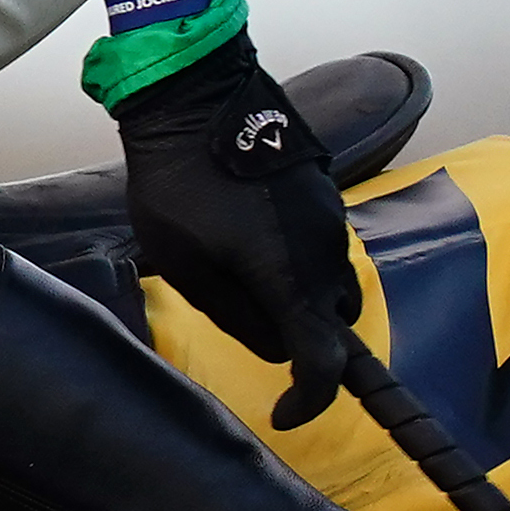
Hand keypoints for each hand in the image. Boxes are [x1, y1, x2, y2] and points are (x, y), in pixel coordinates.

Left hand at [114, 35, 362, 425]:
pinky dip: (299, 261)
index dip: (310, 400)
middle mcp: (325, 252)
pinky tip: (249, 235)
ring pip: (332, 284)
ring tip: (239, 272)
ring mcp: (332, 219)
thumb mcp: (184, 264)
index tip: (284, 413)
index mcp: (289, 278)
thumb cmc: (175, 183)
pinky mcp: (327, 194)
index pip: (324, 362)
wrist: (196, 97)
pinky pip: (323, 247)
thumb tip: (275, 348)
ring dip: (300, 296)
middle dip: (299, 337)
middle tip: (241, 318)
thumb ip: (233, 314)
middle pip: (334, 324)